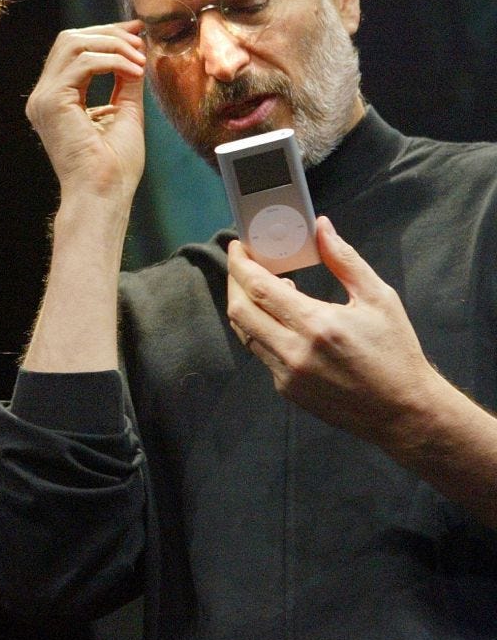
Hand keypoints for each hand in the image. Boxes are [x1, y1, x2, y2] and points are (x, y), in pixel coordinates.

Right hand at [26, 22, 146, 203]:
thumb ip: (126, 80)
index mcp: (57, 99)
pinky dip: (112, 61)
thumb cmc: (114, 167)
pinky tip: (133, 71)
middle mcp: (44, 96)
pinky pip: (82, 62)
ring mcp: (43, 99)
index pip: (74, 50)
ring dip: (112, 46)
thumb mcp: (125, 112)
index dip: (106, 35)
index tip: (137, 33)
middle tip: (140, 41)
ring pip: (73, 44)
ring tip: (138, 60)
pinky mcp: (52, 102)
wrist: (103, 194)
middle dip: (108, 34)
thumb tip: (138, 50)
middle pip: (69, 39)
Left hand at [226, 216, 440, 448]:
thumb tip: (321, 227)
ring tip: (269, 289)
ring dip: (247, 307)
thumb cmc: (395, 352)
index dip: (240, 264)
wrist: (404, 412)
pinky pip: (262, 353)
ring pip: (245, 333)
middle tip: (244, 265)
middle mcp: (294, 352)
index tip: (237, 247)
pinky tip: (284, 321)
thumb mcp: (378, 298)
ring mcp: (287, 375)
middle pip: (239, 310)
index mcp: (316, 325)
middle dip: (234, 282)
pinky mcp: (287, 390)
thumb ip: (344, 260)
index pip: (258, 288)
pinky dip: (264, 331)